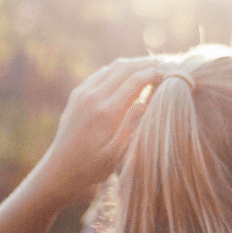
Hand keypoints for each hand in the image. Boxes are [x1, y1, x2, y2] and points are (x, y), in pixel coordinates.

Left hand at [31, 57, 160, 201]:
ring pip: (113, 67)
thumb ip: (131, 126)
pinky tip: (131, 74)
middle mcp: (93, 96)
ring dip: (134, 64)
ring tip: (153, 66)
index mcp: (105, 112)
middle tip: (168, 63)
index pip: (135, 80)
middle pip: (125, 68)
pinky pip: (102, 73)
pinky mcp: (78, 93)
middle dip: (148, 63)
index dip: (155, 72)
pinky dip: (119, 70)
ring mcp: (83, 92)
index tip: (172, 71)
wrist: (59, 169)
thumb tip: (146, 102)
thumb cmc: (91, 167)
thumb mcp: (115, 155)